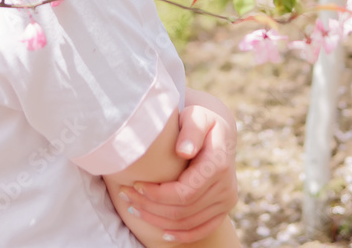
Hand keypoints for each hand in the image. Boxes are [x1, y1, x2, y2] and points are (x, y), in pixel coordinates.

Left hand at [117, 102, 237, 242]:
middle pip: (182, 210)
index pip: (184, 192)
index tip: (135, 184)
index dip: (157, 194)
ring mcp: (226, 201)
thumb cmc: (200, 121)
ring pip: (187, 222)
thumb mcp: (196, 116)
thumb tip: (184, 151)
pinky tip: (161, 232)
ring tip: (133, 207)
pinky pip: (201, 230)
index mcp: (218, 164)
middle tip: (125, 195)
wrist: (218, 133)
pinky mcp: (223, 210)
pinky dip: (180, 235)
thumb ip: (191, 130)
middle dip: (150, 206)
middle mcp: (226, 186)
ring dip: (157, 220)